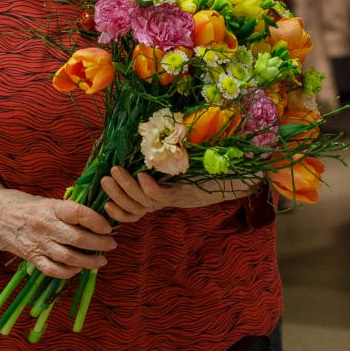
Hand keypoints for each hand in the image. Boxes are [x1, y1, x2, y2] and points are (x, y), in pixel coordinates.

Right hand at [0, 184, 115, 279]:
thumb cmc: (25, 205)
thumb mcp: (47, 201)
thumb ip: (67, 210)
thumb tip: (95, 217)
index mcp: (51, 208)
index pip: (79, 213)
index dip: (97, 221)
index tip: (108, 226)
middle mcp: (45, 226)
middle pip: (78, 238)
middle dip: (100, 243)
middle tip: (111, 244)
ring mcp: (38, 243)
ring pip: (69, 257)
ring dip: (89, 261)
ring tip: (101, 261)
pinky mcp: (32, 257)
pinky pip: (53, 270)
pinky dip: (69, 272)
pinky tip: (79, 269)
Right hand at [99, 166, 256, 223]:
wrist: (246, 173)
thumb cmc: (217, 165)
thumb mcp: (186, 161)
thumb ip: (167, 157)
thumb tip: (144, 141)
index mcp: (168, 195)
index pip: (136, 209)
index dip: (119, 207)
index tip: (104, 197)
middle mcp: (171, 201)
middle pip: (136, 207)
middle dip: (117, 194)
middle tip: (103, 179)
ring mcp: (180, 198)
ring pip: (146, 202)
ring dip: (128, 188)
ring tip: (114, 172)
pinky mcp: (190, 194)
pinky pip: (165, 195)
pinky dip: (151, 187)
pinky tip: (142, 175)